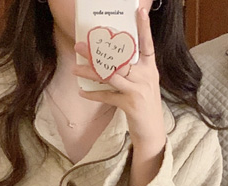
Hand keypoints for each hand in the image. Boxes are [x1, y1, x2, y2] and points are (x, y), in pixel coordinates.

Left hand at [73, 9, 165, 162]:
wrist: (152, 132)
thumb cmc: (145, 106)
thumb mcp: (143, 85)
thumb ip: (131, 71)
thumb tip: (109, 61)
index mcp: (150, 69)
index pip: (147, 44)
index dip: (144, 28)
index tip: (140, 11)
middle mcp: (145, 76)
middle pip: (119, 59)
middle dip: (97, 52)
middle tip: (80, 45)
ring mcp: (138, 90)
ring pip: (111, 76)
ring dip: (90, 72)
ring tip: (76, 68)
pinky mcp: (130, 104)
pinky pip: (108, 96)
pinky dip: (94, 95)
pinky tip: (82, 92)